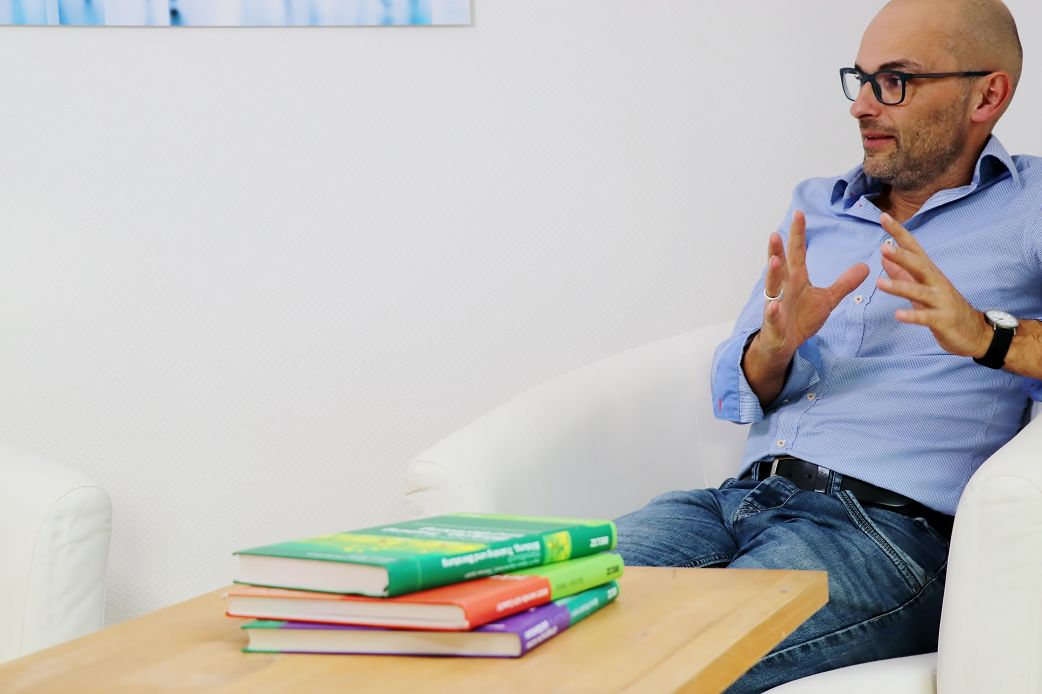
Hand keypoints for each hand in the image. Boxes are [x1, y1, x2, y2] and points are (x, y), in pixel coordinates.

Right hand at [755, 210, 869, 362]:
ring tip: (774, 262)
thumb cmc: (801, 318)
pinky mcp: (773, 323)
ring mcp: (776, 304)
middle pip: (780, 265)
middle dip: (776, 250)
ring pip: (772, 287)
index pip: (797, 253)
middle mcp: (783, 288)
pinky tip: (773, 306)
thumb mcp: (827, 299)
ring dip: (772, 275)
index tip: (800, 213)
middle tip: (776, 233)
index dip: (798, 234)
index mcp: (796, 279)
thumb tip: (866, 266)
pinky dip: (772, 311)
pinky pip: (772, 316)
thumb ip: (844, 283)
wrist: (784, 344)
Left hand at [876, 213, 990, 357]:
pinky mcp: (942, 320)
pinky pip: (925, 318)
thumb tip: (884, 256)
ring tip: (878, 283)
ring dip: (899, 287)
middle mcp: (936, 283)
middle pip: (919, 266)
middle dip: (902, 256)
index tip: (883, 217)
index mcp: (929, 273)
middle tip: (883, 247)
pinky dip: (912, 316)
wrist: (974, 331)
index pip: (913, 248)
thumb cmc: (943, 306)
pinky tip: (897, 315)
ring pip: (919, 292)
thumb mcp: (922, 287)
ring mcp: (940, 301)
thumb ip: (902, 272)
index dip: (899, 233)